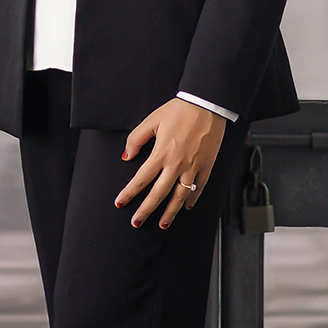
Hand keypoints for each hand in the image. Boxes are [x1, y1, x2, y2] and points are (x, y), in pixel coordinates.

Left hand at [115, 98, 227, 229]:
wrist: (207, 104)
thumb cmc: (180, 110)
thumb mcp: (152, 120)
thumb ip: (136, 139)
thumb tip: (127, 156)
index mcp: (161, 153)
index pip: (140, 179)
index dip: (129, 193)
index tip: (120, 203)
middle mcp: (176, 164)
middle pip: (158, 194)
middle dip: (146, 211)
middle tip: (137, 222)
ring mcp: (193, 167)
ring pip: (180, 196)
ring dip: (170, 213)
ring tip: (163, 224)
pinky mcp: (206, 165)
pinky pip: (199, 188)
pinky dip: (192, 199)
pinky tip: (186, 207)